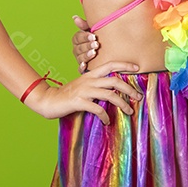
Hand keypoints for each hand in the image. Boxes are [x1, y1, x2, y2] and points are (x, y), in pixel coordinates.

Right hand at [26, 61, 140, 124]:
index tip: (137, 67)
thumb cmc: (68, 95)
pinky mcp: (79, 102)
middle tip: (139, 96)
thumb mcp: (83, 86)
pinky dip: (105, 116)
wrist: (48, 100)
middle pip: (115, 81)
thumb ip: (96, 85)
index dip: (124, 64)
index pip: (110, 65)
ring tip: (129, 111)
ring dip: (122, 104)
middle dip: (130, 89)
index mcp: (91, 75)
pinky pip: (97, 109)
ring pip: (110, 94)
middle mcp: (89, 80)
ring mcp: (84, 91)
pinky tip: (107, 121)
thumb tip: (114, 90)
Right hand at [72, 15, 98, 71]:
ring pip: (80, 57)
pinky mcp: (84, 67)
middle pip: (79, 48)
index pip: (77, 37)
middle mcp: (77, 49)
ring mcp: (79, 59)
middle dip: (87, 46)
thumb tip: (74, 17)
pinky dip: (81, 67)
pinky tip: (85, 65)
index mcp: (78, 39)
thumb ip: (85, 24)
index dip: (85, 37)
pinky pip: (80, 68)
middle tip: (96, 44)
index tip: (93, 36)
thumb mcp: (93, 30)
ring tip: (94, 53)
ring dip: (86, 55)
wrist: (109, 50)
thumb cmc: (100, 38)